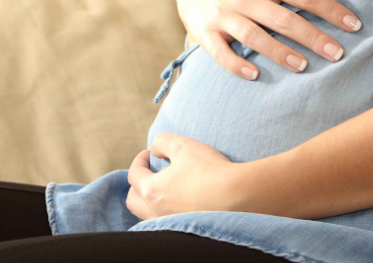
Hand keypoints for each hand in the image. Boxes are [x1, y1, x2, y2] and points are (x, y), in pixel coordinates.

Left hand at [125, 133, 244, 219]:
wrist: (239, 196)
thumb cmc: (210, 170)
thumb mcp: (183, 145)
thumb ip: (162, 142)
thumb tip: (155, 149)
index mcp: (152, 191)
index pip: (134, 174)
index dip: (140, 160)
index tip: (150, 153)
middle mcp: (156, 212)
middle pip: (133, 200)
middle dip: (137, 183)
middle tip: (151, 171)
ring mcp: (170, 224)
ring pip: (146, 215)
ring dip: (148, 200)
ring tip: (162, 188)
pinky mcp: (185, 231)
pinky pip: (163, 223)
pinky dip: (162, 212)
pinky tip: (178, 203)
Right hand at [178, 0, 360, 79]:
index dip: (331, 10)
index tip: (354, 25)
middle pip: (283, 18)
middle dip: (313, 37)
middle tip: (337, 54)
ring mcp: (223, 14)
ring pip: (254, 35)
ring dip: (279, 52)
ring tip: (303, 66)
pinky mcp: (205, 31)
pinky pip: (220, 51)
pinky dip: (236, 64)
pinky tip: (254, 74)